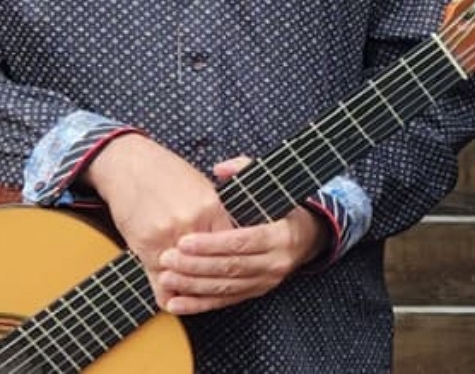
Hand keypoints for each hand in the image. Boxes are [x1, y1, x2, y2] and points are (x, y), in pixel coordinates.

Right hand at [82, 134, 234, 309]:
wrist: (129, 166)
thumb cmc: (166, 173)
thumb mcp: (201, 186)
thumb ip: (215, 214)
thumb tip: (230, 238)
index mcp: (210, 207)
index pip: (232, 245)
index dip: (236, 259)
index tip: (239, 268)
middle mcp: (190, 224)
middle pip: (213, 265)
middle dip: (218, 279)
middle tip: (221, 287)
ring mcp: (167, 238)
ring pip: (188, 279)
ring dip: (193, 290)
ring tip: (199, 296)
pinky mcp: (146, 248)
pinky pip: (161, 283)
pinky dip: (170, 295)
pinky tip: (175, 298)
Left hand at [154, 156, 328, 313]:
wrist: (307, 237)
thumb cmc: (283, 210)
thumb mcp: (271, 186)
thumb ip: (245, 171)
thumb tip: (220, 169)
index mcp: (281, 235)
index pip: (244, 241)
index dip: (213, 244)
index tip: (185, 241)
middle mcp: (275, 262)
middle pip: (232, 266)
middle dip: (196, 265)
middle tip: (168, 259)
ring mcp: (265, 281)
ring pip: (226, 287)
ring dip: (193, 285)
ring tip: (166, 278)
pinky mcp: (255, 293)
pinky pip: (225, 301)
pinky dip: (199, 304)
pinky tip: (176, 303)